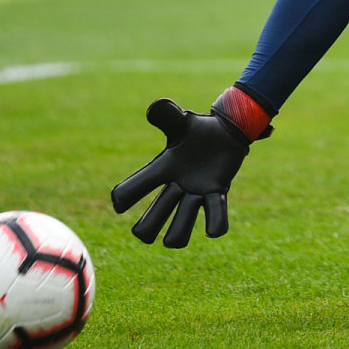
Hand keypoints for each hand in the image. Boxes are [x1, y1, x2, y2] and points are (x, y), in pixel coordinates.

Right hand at [110, 90, 269, 247]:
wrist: (228, 130)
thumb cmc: (198, 129)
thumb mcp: (181, 121)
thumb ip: (166, 115)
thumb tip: (154, 107)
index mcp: (162, 169)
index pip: (133, 187)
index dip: (124, 196)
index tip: (120, 203)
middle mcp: (176, 186)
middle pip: (154, 217)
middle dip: (146, 228)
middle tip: (143, 234)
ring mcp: (197, 192)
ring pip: (182, 225)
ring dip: (177, 234)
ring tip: (172, 241)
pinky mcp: (218, 192)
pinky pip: (216, 214)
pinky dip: (216, 225)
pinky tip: (213, 231)